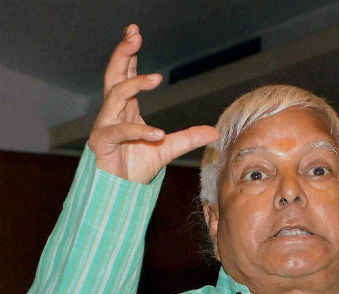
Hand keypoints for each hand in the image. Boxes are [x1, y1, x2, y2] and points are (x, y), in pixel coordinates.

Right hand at [88, 24, 218, 183]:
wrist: (120, 191)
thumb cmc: (136, 166)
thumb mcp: (168, 148)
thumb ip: (188, 138)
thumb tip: (214, 132)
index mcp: (126, 109)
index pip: (125, 75)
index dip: (130, 55)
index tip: (136, 34)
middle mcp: (114, 113)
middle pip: (114, 75)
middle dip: (123, 53)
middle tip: (133, 35)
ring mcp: (105, 126)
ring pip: (115, 95)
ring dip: (134, 85)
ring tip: (155, 78)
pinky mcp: (102, 143)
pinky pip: (120, 131)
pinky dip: (140, 130)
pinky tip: (158, 133)